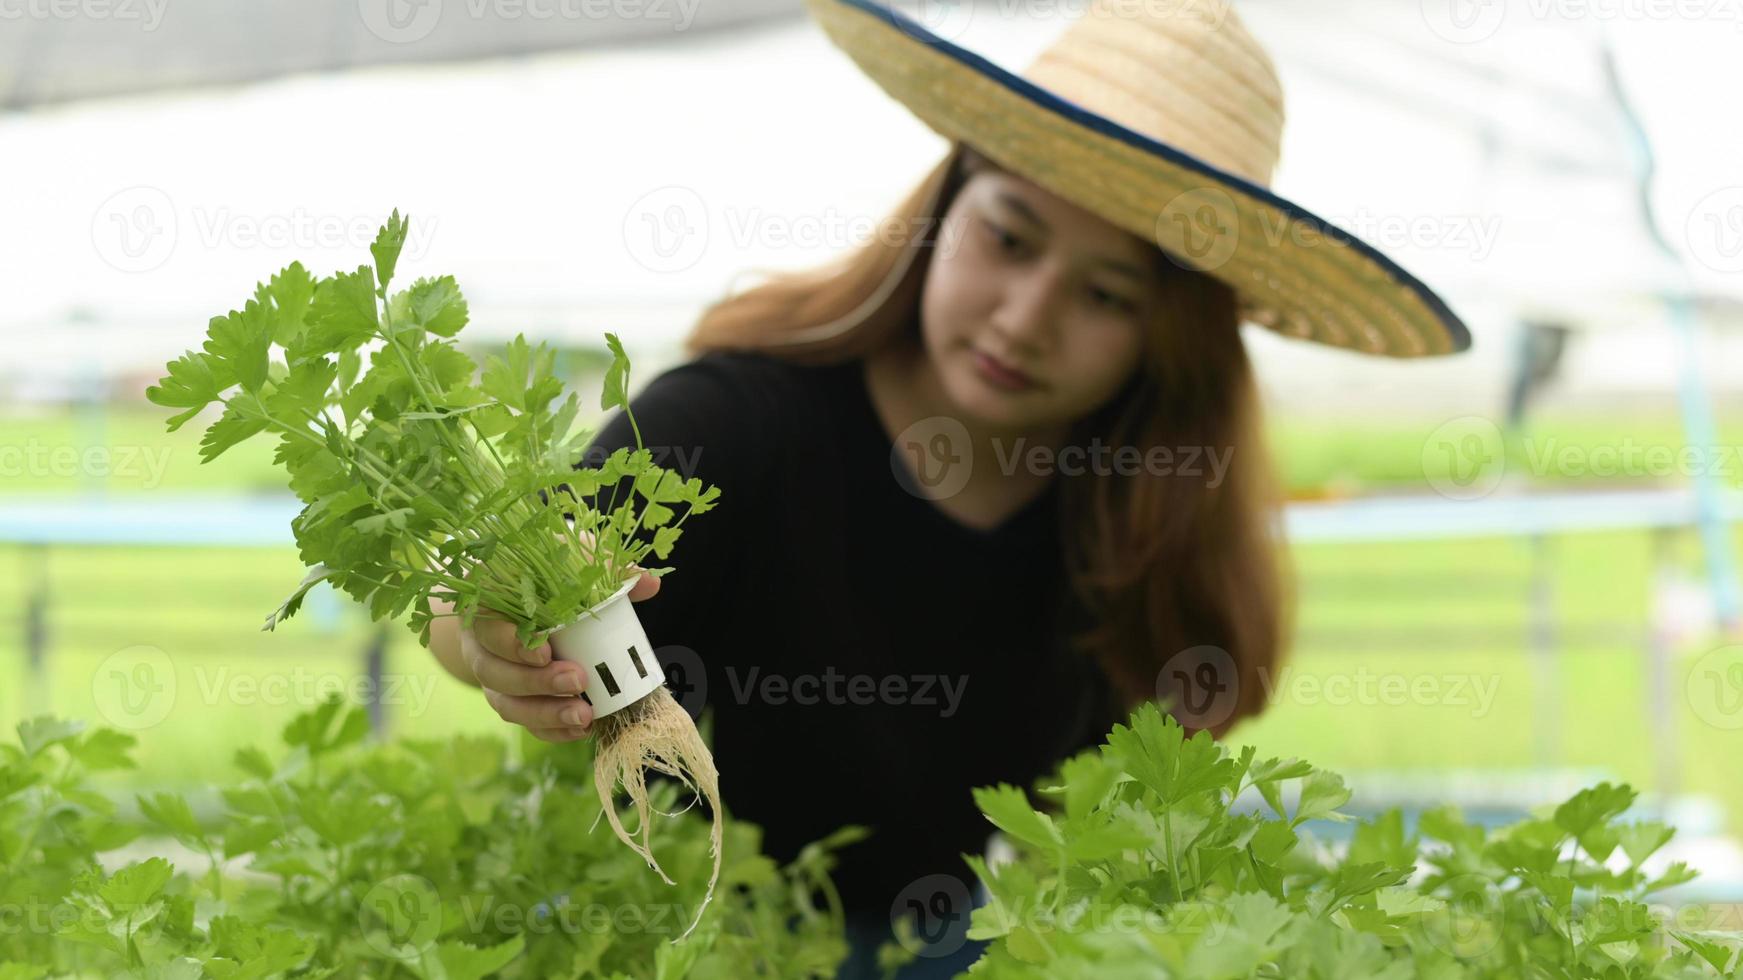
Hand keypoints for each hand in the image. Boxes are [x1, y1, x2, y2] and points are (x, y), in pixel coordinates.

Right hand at [426, 531, 662, 740]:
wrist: (523, 601)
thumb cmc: (546, 578)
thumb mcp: (567, 563)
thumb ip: (600, 569)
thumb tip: (648, 583)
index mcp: (485, 604)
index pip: (485, 625)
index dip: (510, 643)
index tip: (545, 652)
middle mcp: (479, 643)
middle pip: (493, 671)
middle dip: (537, 683)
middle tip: (578, 680)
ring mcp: (492, 676)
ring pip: (506, 704)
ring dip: (546, 713)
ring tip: (583, 715)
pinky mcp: (509, 700)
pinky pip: (524, 722)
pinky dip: (552, 730)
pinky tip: (580, 729)